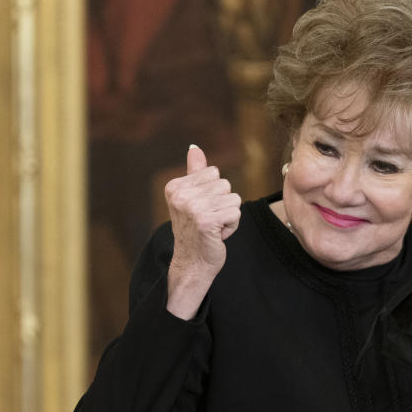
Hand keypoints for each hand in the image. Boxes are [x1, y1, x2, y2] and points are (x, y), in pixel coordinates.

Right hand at [164, 145, 240, 318]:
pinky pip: (236, 212)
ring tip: (213, 228)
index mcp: (175, 186)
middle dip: (223, 204)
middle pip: (225, 184)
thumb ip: (195, 172)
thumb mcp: (192, 199)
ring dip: (228, 215)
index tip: (201, 211)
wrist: (191, 264)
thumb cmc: (195, 231)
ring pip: (233, 198)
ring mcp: (192, 208)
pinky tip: (217, 235)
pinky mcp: (206, 221)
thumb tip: (194, 148)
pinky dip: (232, 226)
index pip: (214, 173)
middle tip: (208, 221)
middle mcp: (181, 195)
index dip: (214, 193)